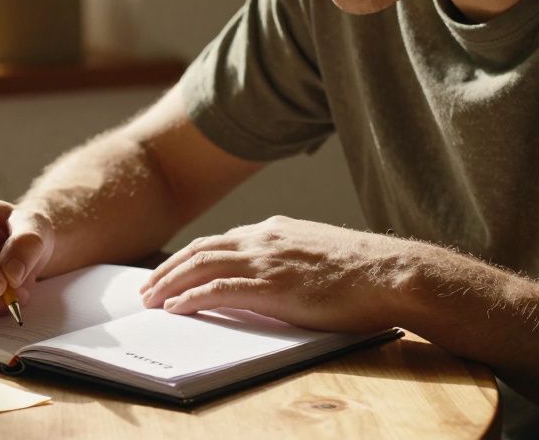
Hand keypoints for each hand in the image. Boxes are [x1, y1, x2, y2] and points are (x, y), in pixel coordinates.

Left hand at [139, 216, 418, 332]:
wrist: (392, 273)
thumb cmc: (365, 272)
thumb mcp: (318, 253)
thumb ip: (289, 257)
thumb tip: (271, 277)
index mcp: (276, 230)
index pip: (220, 240)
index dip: (190, 257)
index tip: (171, 271)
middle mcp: (264, 238)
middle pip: (200, 250)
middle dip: (168, 269)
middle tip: (146, 288)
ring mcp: (266, 261)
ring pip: (201, 266)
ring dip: (169, 284)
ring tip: (150, 300)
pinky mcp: (272, 287)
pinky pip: (218, 290)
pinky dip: (191, 297)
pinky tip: (175, 308)